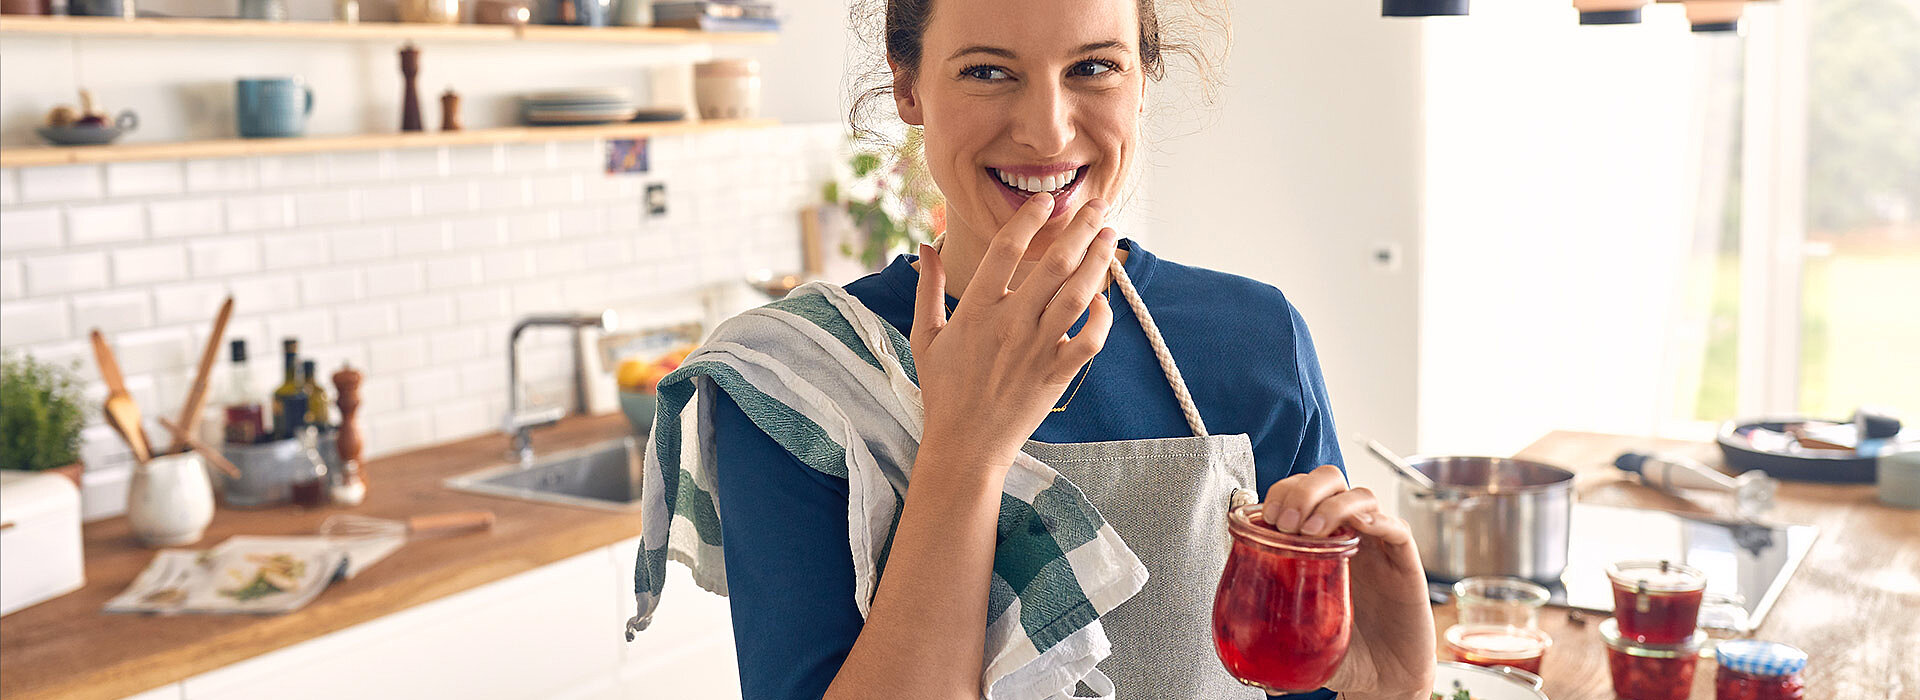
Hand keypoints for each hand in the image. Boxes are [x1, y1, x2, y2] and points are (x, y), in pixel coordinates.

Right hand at [911, 193, 1117, 472]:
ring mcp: (1036, 349)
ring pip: (1078, 295)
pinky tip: (1105, 300)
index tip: (1045, 200)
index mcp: (976, 310)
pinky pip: (1089, 341)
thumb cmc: (943, 390)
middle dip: (1080, 229)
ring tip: (1109, 238)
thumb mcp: (925, 336)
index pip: (1006, 249)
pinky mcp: (1056, 374)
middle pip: (1054, 264)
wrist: (965, 445)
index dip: (1029, 218)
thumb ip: (927, 288)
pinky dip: (1103, 319)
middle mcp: (1010, 324)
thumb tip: (924, 245)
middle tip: (1097, 207)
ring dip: (1098, 262)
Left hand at [1260, 465, 1435, 699]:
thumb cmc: (1346, 652)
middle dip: (1304, 490)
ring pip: (1361, 496)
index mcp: (1319, 544)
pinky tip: (1359, 531)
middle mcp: (1348, 536)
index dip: (1283, 493)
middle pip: (1330, 481)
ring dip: (1332, 505)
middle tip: (1287, 521)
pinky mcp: (1405, 562)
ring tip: (1311, 531)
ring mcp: (1378, 546)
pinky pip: (1396, 528)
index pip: (1301, 493)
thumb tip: (1243, 650)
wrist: (1386, 679)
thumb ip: (1277, 632)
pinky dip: (1377, 521)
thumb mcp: (1303, 635)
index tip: (1268, 517)